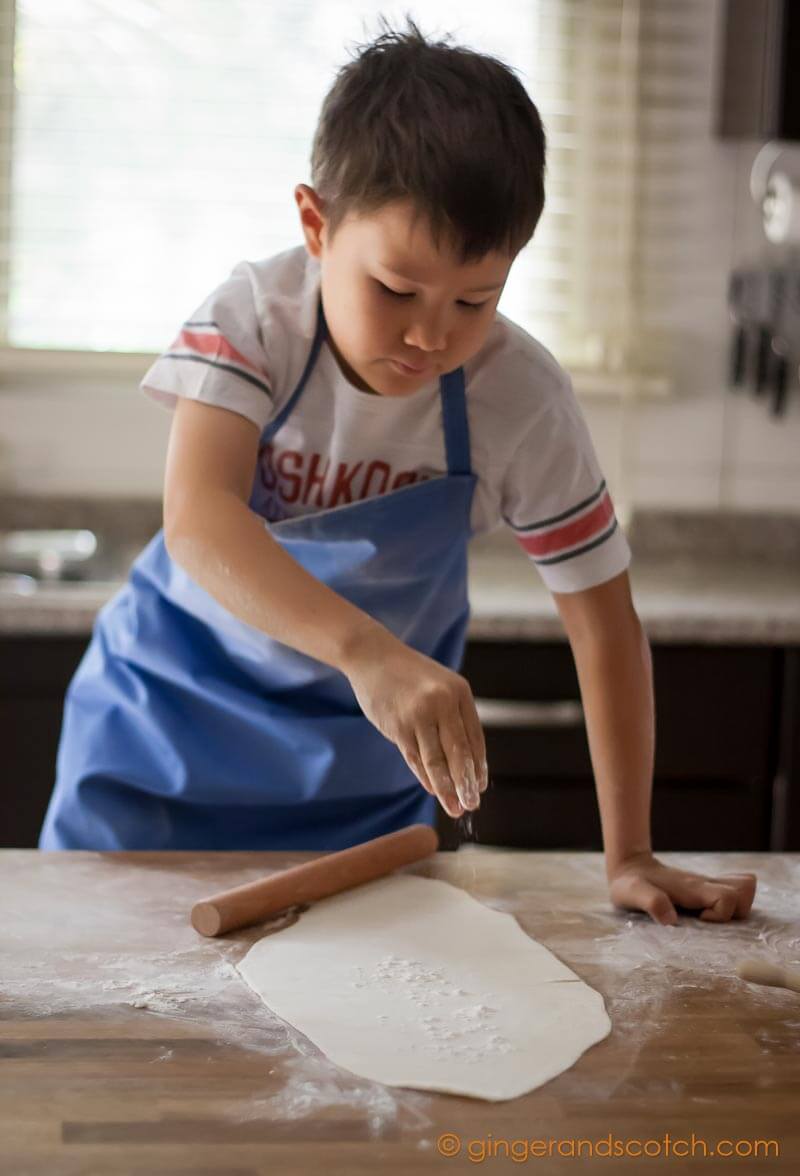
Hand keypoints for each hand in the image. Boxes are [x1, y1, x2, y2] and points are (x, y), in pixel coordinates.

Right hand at [342, 627, 487, 817]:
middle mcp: (443, 702)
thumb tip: (466, 761)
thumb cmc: (409, 676)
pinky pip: (415, 758)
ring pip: (437, 761)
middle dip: (466, 784)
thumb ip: (453, 717)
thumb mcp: (440, 686)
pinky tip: (433, 790)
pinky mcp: (398, 726)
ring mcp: (419, 715)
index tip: (479, 786)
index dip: (478, 766)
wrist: (373, 656)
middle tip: (472, 805)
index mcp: (459, 692)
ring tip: (455, 807)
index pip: (475, 738)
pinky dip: (425, 777)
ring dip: (447, 789)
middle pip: (459, 753)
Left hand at [608, 851, 756, 924]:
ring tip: (710, 917)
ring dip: (735, 909)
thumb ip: (651, 902)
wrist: (629, 866)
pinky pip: (735, 890)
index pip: (728, 897)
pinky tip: (711, 911)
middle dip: (734, 914)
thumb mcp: (633, 893)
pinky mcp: (706, 889)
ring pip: (743, 891)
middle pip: (743, 893)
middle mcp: (705, 885)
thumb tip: (671, 919)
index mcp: (693, 888)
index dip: (720, 915)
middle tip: (706, 920)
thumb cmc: (630, 883)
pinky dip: (733, 903)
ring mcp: (707, 886)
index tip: (699, 920)